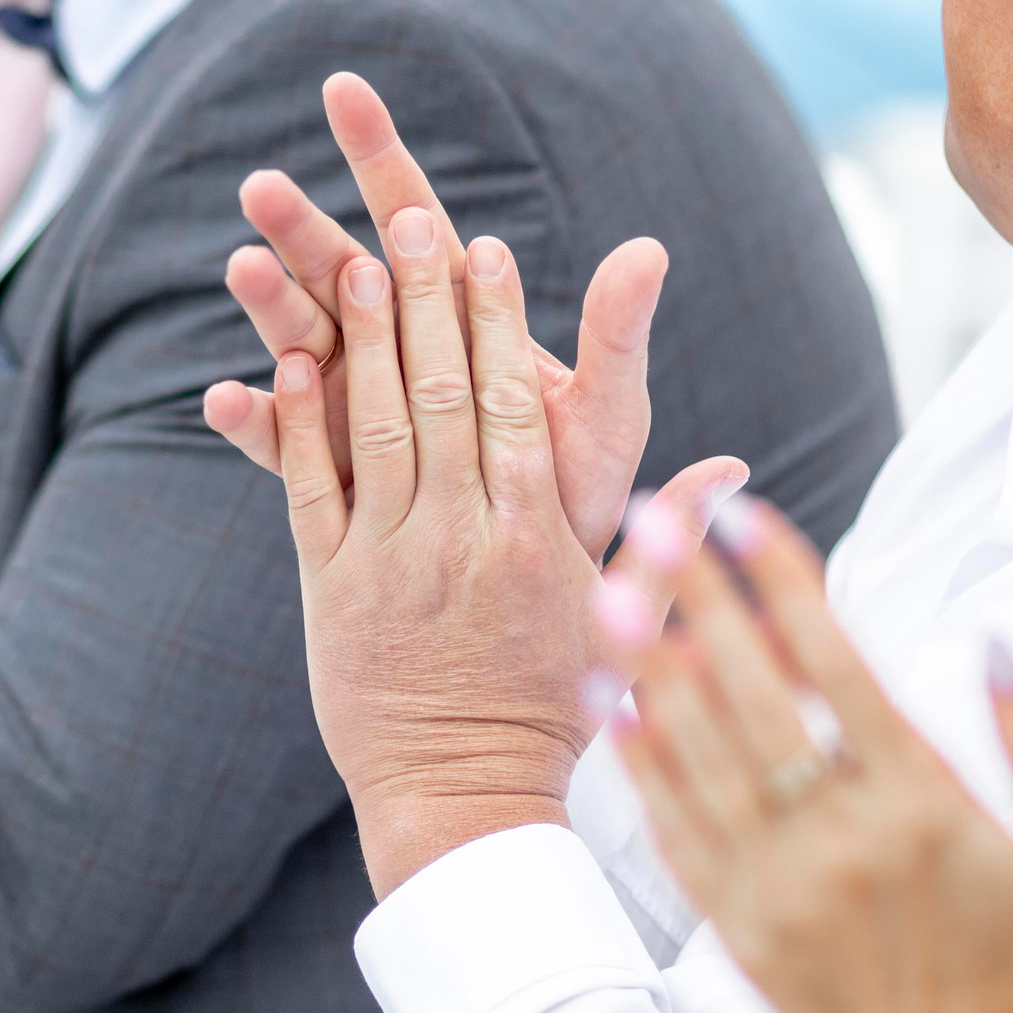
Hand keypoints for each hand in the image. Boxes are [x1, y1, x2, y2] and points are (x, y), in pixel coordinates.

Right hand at [204, 73, 668, 560]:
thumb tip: (653, 249)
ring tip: (240, 268)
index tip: (341, 87)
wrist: (537, 593)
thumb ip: (617, 335)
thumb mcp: (606, 413)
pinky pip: (280, 446)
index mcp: (458, 313)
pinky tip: (222, 400)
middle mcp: (393, 346)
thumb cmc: (577, 490)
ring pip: (298, 339)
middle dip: (298, 224)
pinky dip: (252, 422)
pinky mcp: (329, 473)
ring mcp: (352, 404)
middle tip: (259, 186)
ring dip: (267, 305)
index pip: (414, 211)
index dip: (378, 152)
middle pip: (338, 267)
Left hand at [251, 207, 737, 898]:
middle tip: (408, 220)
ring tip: (347, 261)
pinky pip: (308, 489)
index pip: (515, 406)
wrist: (466, 792)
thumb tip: (732, 470)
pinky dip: (291, 423)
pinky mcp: (332, 587)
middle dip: (424, 300)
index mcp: (536, 534)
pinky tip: (280, 360)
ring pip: (373, 427)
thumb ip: (670, 534)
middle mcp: (462, 536)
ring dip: (358, 340)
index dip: (496, 322)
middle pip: (441, 395)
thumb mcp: (626, 618)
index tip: (486, 250)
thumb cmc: (558, 703)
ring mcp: (390, 559)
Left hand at [599, 498, 1012, 1012]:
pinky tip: (610, 701)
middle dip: (695, 593)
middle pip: (749, 687)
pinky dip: (638, 761)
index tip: (742, 511)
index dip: (785, 580)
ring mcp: (776, 883)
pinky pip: (673, 827)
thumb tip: (1012, 647)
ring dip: (649, 661)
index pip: (837, 665)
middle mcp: (838, 835)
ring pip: (696, 750)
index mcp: (924, 806)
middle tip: (650, 515)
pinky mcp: (735, 925)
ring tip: (610, 582)